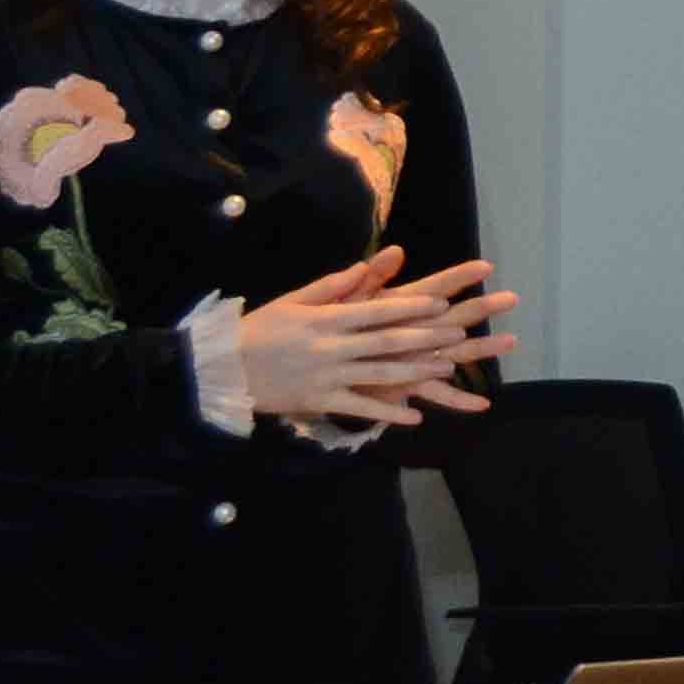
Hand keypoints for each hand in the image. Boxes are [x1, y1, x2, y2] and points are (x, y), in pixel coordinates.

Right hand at [242, 249, 521, 428]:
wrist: (222, 368)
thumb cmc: (259, 330)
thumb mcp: (292, 301)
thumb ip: (330, 286)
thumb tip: (364, 266)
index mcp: (325, 318)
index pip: (377, 311)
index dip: (412, 309)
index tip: (442, 304)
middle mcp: (330, 346)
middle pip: (386, 341)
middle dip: (426, 337)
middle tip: (460, 334)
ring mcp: (326, 375)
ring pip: (380, 374)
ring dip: (416, 371)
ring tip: (448, 367)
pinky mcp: (319, 400)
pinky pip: (360, 408)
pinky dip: (389, 413)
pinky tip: (415, 417)